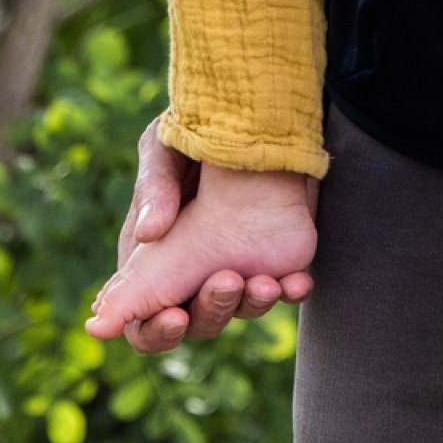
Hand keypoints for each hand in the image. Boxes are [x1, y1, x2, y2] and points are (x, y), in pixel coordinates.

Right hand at [111, 119, 305, 352]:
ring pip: (240, 309)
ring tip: (265, 281)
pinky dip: (290, 291)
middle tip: (228, 280)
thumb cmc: (194, 132)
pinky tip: (298, 281)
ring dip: (253, 303)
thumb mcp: (164, 150)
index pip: (143, 319)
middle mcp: (193, 272)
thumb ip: (154, 187)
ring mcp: (235, 266)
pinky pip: (282, 287)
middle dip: (211, 311)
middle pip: (196, 321)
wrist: (255, 112)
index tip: (174, 317)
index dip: (155, 331)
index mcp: (153, 258)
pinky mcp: (273, 256)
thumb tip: (148, 233)